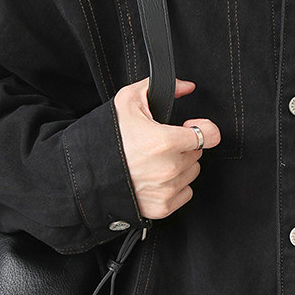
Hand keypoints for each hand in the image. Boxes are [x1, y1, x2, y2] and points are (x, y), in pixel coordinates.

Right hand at [114, 77, 220, 221]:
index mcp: (165, 142)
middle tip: (161, 144)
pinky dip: (175, 186)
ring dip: (180, 165)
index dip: (203, 127)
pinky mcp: (162, 207)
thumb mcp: (128, 101)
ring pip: (192, 172)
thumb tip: (186, 87)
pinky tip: (156, 178)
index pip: (209, 135)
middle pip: (197, 152)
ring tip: (155, 161)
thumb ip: (163, 87)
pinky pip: (185, 192)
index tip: (193, 127)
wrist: (85, 174)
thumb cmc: (106, 139)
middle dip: (184, 145)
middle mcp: (170, 168)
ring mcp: (167, 189)